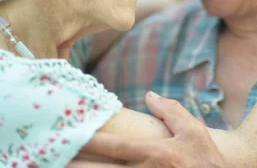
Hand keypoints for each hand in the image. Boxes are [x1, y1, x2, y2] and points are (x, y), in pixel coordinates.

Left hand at [69, 92, 224, 167]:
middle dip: (75, 165)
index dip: (90, 140)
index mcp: (156, 153)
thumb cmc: (206, 156)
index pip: (116, 146)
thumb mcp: (193, 129)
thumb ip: (170, 110)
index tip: (68, 134)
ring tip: (58, 167)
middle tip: (50, 157)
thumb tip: (149, 95)